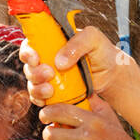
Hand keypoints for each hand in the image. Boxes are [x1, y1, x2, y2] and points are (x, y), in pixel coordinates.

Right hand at [20, 26, 138, 105]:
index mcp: (52, 42)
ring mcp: (50, 77)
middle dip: (34, 73)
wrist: (112, 74)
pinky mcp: (55, 92)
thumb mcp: (93, 39)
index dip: (27, 52)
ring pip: (32, 83)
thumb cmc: (103, 52)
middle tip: (49, 75)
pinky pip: (39, 97)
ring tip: (50, 91)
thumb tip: (59, 62)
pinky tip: (48, 100)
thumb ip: (77, 43)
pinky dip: (40, 100)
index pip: (31, 44)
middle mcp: (47, 59)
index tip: (35, 59)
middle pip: (29, 67)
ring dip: (36, 88)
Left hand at [39, 95, 138, 139]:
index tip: (44, 116)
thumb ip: (94, 102)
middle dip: (50, 133)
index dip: (47, 113)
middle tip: (54, 134)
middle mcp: (86, 138)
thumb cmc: (118, 139)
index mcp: (92, 121)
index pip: (60, 111)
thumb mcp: (109, 117)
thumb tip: (80, 88)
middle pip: (51, 134)